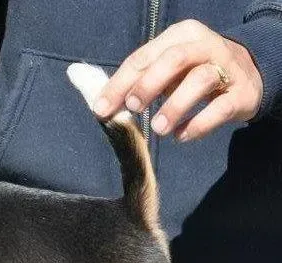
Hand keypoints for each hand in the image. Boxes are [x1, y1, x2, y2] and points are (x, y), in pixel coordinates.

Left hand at [94, 19, 262, 141]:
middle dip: (147, 85)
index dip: (119, 83)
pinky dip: (198, 124)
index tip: (101, 108)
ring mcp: (227, 68)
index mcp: (180, 36)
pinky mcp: (242, 94)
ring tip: (157, 129)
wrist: (251, 74)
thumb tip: (100, 103)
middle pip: (173, 60)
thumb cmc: (194, 72)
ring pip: (199, 80)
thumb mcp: (167, 69)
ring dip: (174, 107)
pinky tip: (180, 136)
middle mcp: (205, 46)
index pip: (143, 57)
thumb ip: (137, 81)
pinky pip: (219, 109)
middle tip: (133, 108)